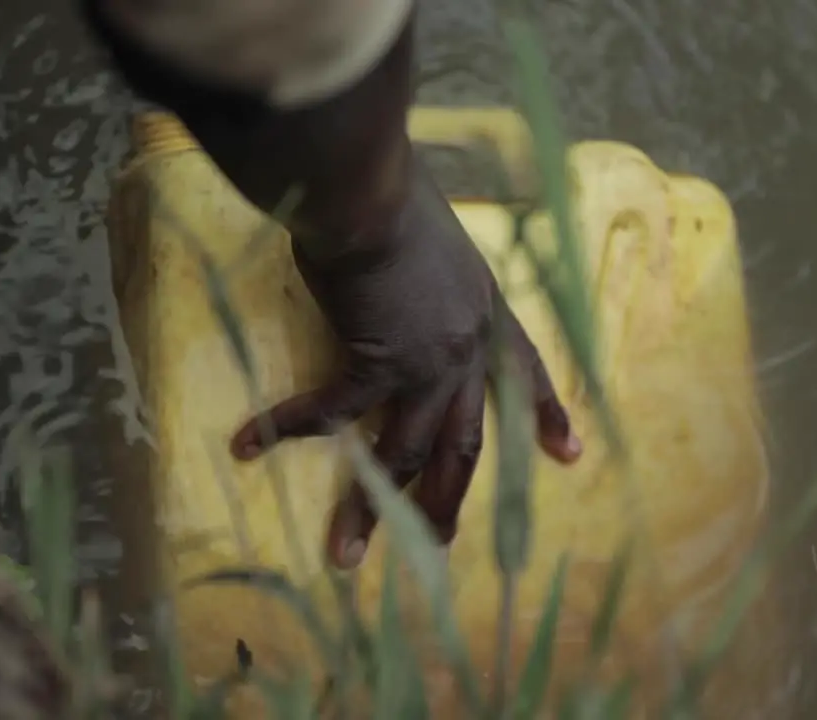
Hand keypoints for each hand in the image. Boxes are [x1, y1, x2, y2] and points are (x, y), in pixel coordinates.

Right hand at [230, 158, 581, 569]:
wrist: (370, 192)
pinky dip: (284, 427)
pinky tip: (247, 444)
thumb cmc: (395, 198)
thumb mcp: (435, 241)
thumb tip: (403, 282)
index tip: (569, 455)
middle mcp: (466, 347)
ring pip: (404, 454)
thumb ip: (430, 275)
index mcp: (487, 311)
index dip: (547, 414)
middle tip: (439, 541)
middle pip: (465, 442)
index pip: (525, 371)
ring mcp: (425, 364)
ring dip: (371, 508)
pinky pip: (330, 412)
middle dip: (449, 498)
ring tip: (347, 553)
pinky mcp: (375, 364)